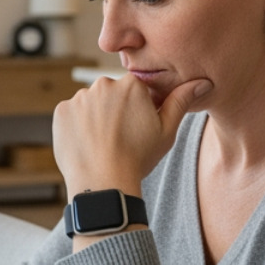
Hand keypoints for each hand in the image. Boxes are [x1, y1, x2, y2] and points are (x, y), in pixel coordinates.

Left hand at [52, 73, 211, 195]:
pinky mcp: (61, 111)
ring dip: (95, 117)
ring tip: (103, 143)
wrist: (103, 182)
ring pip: (90, 104)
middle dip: (115, 110)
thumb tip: (203, 82)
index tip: (138, 127)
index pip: (135, 89)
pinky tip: (87, 144)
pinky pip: (71, 114)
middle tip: (121, 137)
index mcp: (131, 85)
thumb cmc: (138, 158)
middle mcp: (103, 84)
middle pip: (111, 94)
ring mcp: (79, 97)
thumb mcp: (166, 130)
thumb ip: (181, 101)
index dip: (138, 108)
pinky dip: (77, 126)